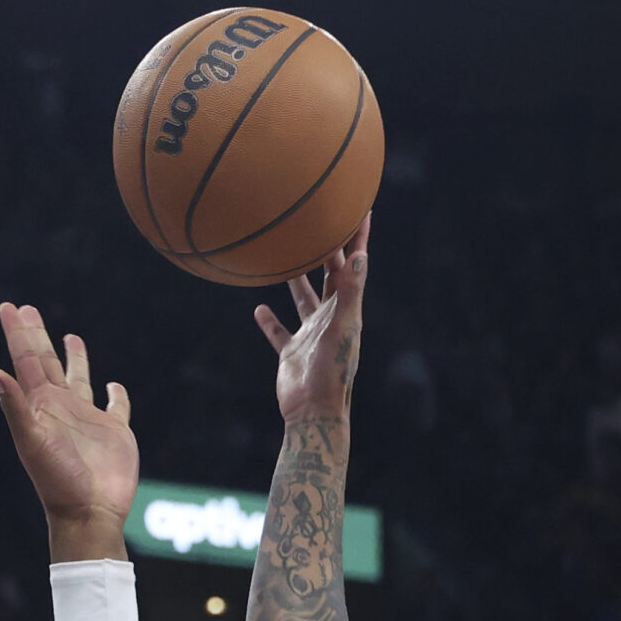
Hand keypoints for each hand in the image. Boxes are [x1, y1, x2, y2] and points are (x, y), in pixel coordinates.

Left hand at [0, 303, 136, 549]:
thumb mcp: (32, 442)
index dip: (18, 334)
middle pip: (47, 363)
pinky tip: (113, 386)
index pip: (26, 361)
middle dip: (37, 336)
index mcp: (41, 406)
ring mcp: (88, 420)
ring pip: (80, 380)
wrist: (89, 513)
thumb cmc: (57, 481)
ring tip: (70, 336)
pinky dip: (116, 395)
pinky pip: (116, 407)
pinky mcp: (115, 432)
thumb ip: (16, 407)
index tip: (7, 306)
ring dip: (75, 359)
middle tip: (27, 310)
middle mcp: (62, 408)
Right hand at [253, 214, 369, 424]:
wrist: (313, 412)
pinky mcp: (291, 352)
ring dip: (296, 279)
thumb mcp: (343, 328)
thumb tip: (361, 255)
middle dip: (326, 249)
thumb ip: (350, 292)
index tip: (360, 208)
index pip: (353, 265)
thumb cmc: (332, 373)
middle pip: (327, 275)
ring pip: (302, 299)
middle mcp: (329, 319)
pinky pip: (279, 332)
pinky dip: (270, 321)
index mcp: (346, 310)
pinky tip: (259, 307)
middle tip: (320, 219)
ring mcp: (309, 335)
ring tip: (287, 254)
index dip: (358, 238)